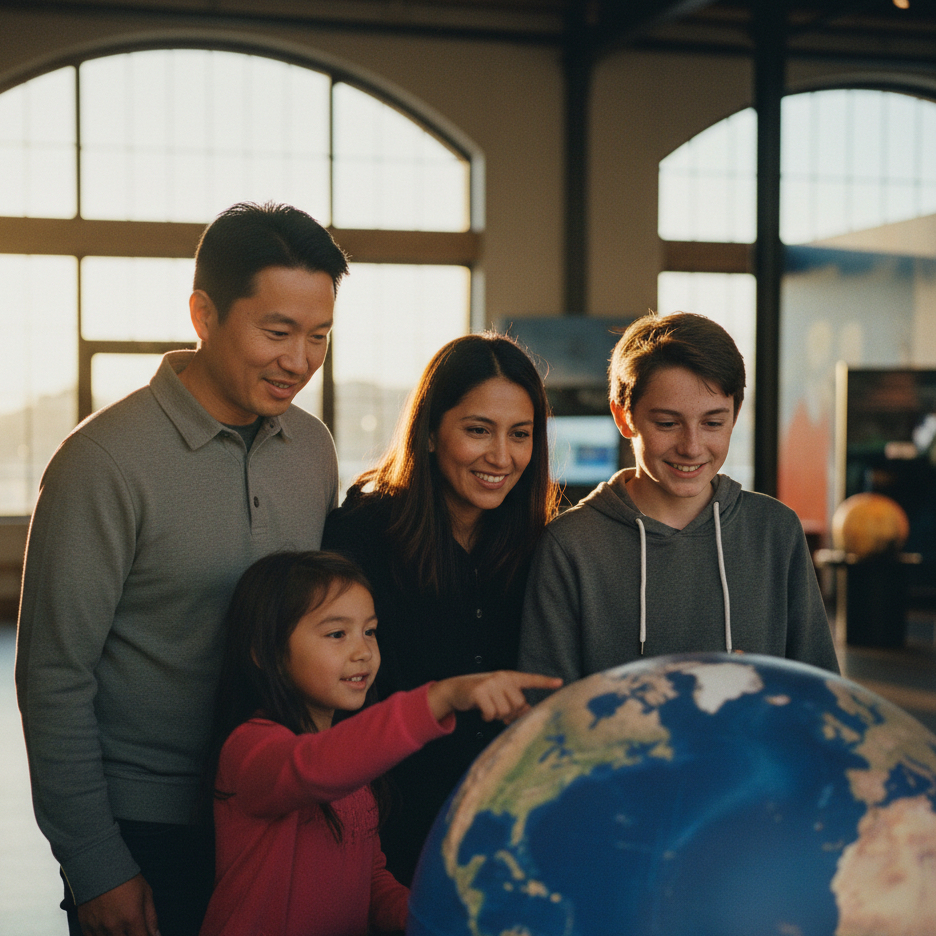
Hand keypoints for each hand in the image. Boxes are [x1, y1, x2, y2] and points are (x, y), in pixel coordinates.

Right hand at [77, 874, 159, 935]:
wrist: (99, 866)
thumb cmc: (125, 878)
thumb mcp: (145, 893)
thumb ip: (151, 917)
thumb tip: (156, 935)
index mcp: (132, 917)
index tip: (145, 934)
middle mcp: (115, 926)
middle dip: (131, 935)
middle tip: (132, 928)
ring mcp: (99, 928)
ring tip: (120, 927)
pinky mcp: (86, 927)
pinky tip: (107, 930)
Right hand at [428, 671, 562, 724]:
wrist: (457, 689)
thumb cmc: (482, 694)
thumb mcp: (499, 694)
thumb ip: (514, 701)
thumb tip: (528, 712)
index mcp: (510, 677)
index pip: (531, 679)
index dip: (545, 682)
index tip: (559, 683)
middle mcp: (502, 677)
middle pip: (518, 704)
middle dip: (510, 712)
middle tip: (499, 710)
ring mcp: (491, 683)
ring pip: (505, 711)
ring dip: (496, 715)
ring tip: (489, 708)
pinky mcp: (480, 691)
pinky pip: (491, 713)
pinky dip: (487, 717)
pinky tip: (481, 711)